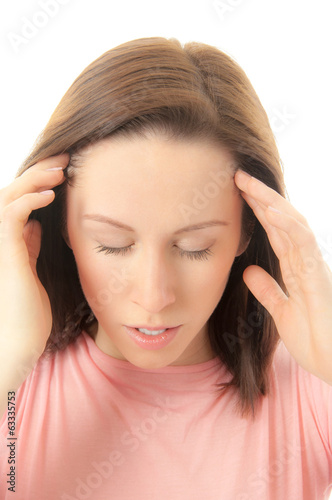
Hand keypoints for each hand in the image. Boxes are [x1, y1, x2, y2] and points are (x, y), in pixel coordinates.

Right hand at [0, 154, 67, 382]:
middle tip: (65, 158)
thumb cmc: (27, 316)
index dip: (38, 182)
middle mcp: (0, 240)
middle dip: (39, 172)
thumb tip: (38, 226)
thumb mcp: (31, 272)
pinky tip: (50, 195)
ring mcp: (0, 247)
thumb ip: (29, 247)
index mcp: (8, 242)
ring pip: (10, 198)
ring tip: (61, 170)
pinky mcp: (5, 255)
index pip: (19, 201)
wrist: (17, 347)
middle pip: (13, 193)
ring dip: (35, 180)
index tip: (64, 171)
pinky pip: (12, 217)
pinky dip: (29, 201)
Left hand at [234, 170, 331, 384]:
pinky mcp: (319, 275)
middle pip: (281, 221)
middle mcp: (304, 261)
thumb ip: (267, 290)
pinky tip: (270, 211)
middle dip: (260, 197)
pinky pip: (303, 244)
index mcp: (295, 267)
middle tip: (238, 176)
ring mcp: (313, 265)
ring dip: (270, 202)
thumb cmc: (315, 339)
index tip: (236, 193)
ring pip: (292, 224)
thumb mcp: (281, 311)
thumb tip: (249, 271)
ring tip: (249, 184)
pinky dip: (287, 225)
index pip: (273, 231)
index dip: (256, 211)